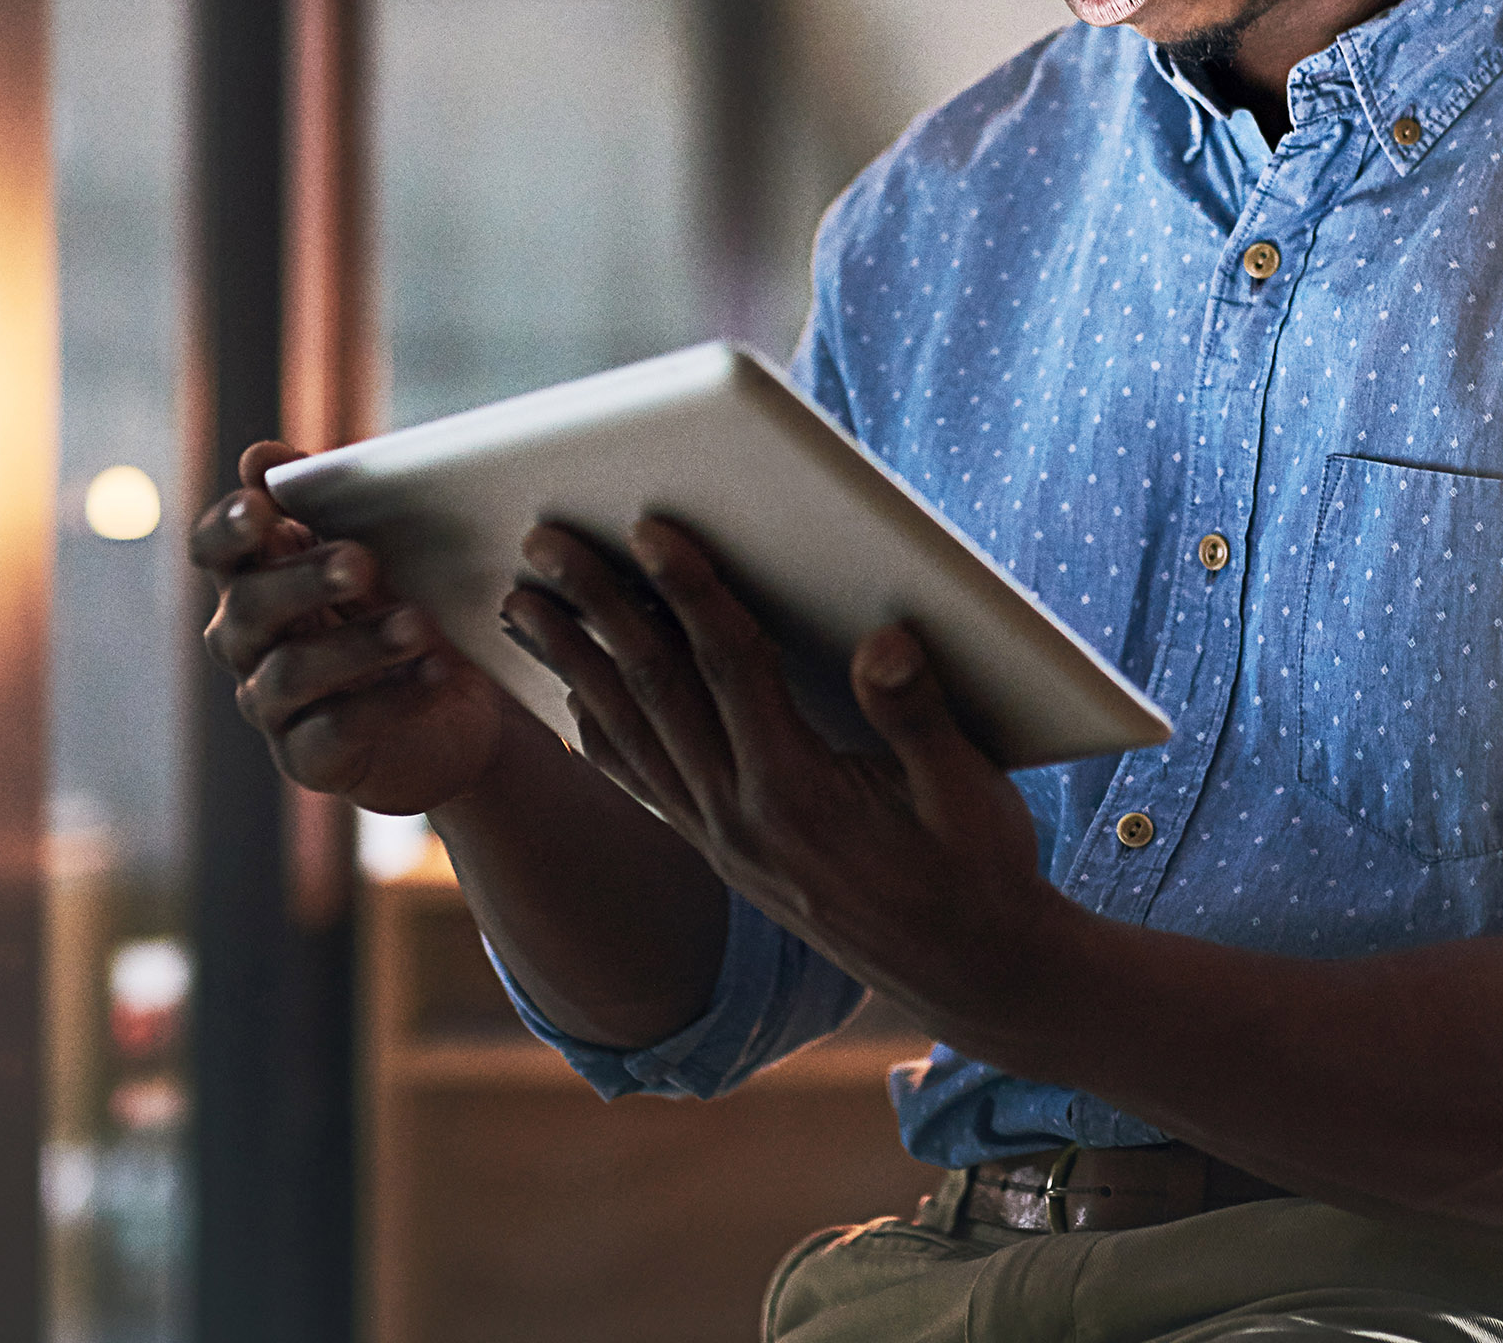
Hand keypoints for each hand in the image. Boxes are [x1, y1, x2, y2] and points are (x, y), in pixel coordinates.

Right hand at [193, 442, 518, 814]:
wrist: (458, 713)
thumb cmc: (405, 611)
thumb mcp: (382, 552)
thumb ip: (327, 504)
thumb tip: (261, 454)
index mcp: (256, 577)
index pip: (215, 549)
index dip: (228, 528)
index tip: (261, 506)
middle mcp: (248, 642)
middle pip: (250, 606)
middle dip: (303, 579)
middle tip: (362, 561)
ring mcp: (272, 705)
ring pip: (291, 671)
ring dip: (357, 643)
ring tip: (418, 625)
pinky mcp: (310, 759)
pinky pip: (337, 729)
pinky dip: (389, 699)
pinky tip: (435, 674)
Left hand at [503, 518, 1069, 1034]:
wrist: (964, 973)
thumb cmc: (979, 872)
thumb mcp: (970, 795)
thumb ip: (919, 717)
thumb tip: (885, 640)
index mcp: (798, 793)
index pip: (730, 668)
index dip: (692, 591)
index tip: (650, 530)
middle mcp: (738, 818)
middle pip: (653, 690)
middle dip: (597, 608)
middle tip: (545, 540)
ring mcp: (719, 839)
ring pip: (628, 733)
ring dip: (572, 661)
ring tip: (523, 603)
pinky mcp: (719, 852)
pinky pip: (640, 781)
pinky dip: (597, 728)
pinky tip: (573, 692)